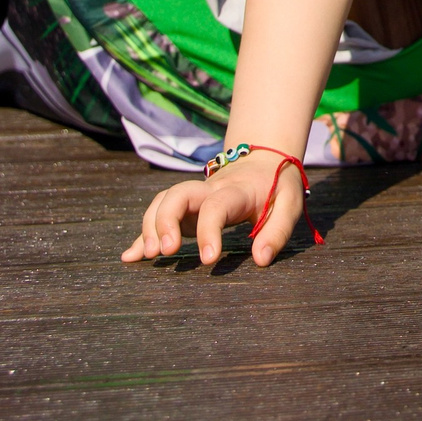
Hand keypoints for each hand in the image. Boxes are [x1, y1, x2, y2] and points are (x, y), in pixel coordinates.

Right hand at [121, 155, 307, 269]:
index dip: (208, 231)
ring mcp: (194, 197)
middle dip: (165, 221)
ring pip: (162, 202)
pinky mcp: (186, 209)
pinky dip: (142, 235)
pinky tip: (130, 256)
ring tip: (149, 256)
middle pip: (177, 195)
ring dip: (150, 227)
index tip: (208, 259)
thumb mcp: (291, 203)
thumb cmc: (278, 186)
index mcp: (235, 191)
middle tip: (166, 252)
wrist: (264, 160)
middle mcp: (209, 189)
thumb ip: (277, 231)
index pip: (215, 206)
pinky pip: (158, 216)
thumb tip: (260, 259)